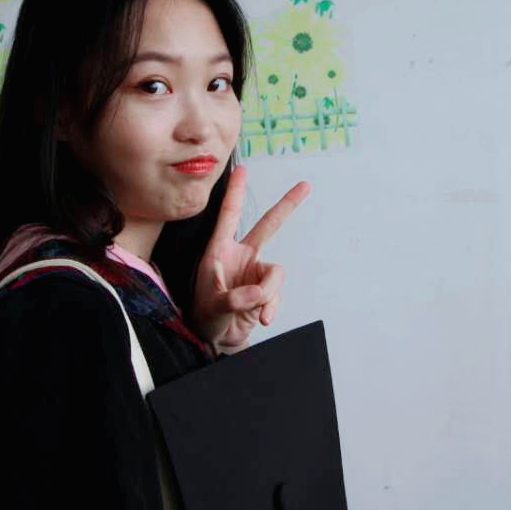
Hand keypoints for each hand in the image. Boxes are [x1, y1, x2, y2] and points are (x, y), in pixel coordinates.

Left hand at [190, 164, 309, 353]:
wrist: (217, 340)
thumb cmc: (206, 317)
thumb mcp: (213, 306)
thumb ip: (234, 299)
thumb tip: (259, 293)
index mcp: (220, 251)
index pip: (229, 217)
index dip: (235, 192)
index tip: (242, 169)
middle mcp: (241, 256)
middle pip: (268, 226)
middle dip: (287, 206)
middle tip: (305, 185)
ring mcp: (255, 272)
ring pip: (276, 274)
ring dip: (268, 294)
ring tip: (253, 312)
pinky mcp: (266, 290)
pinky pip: (276, 294)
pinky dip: (271, 307)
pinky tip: (261, 319)